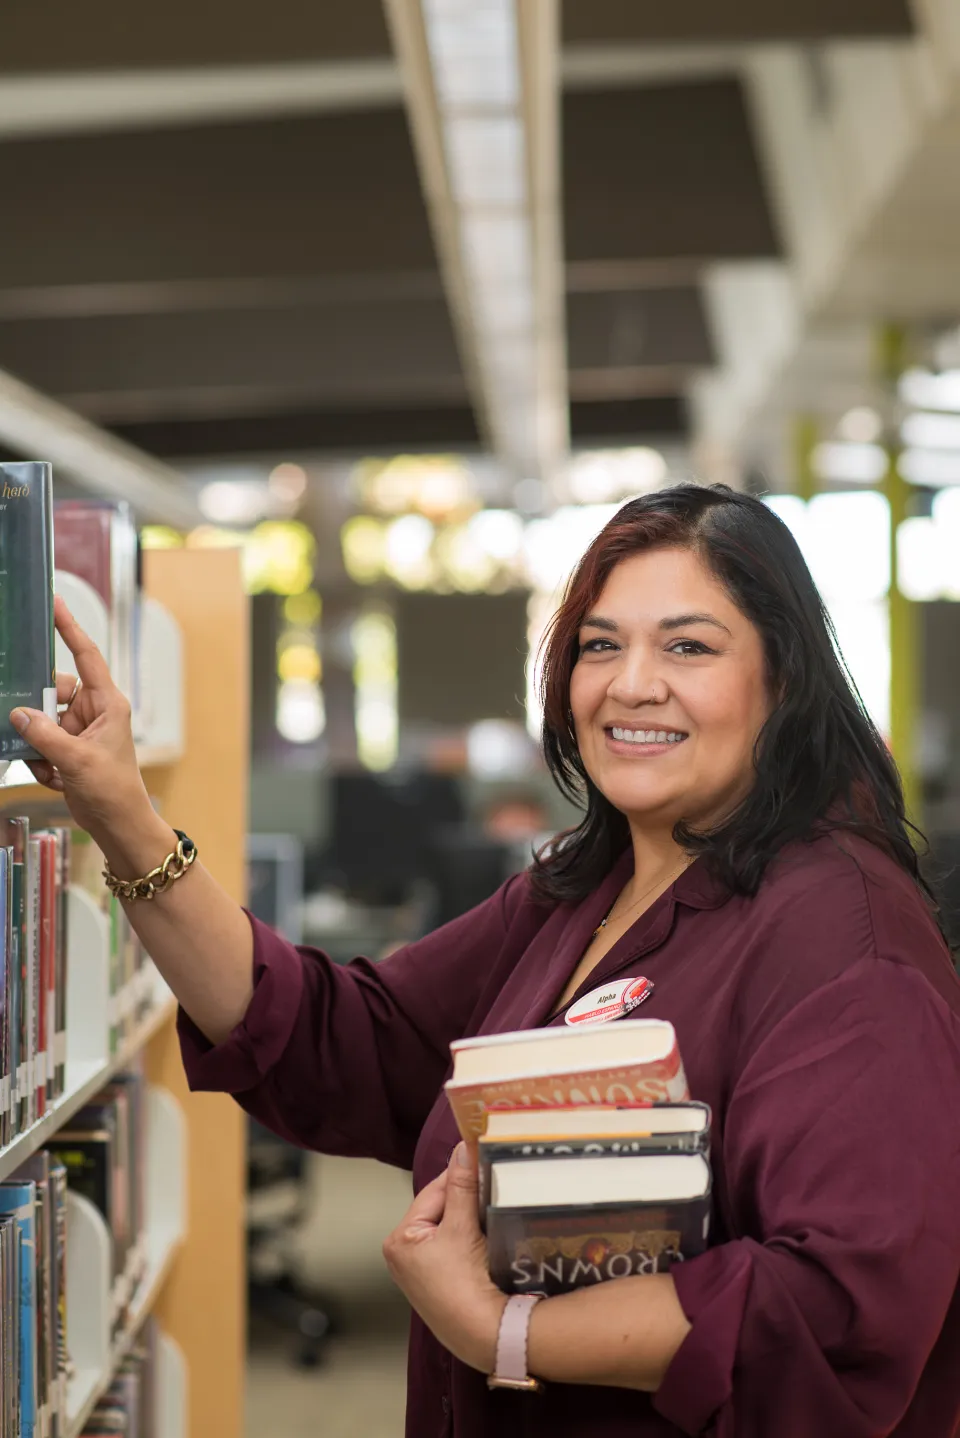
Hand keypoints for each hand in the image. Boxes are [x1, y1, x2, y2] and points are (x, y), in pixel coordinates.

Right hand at [9, 596, 152, 844]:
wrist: (116, 824)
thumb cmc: (113, 789)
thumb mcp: (77, 760)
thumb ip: (44, 734)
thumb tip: (18, 713)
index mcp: (107, 703)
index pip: (86, 657)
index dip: (70, 629)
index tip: (55, 603)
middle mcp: (93, 712)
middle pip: (52, 692)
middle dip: (38, 715)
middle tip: (33, 732)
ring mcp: (79, 731)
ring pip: (40, 722)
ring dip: (39, 748)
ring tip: (54, 768)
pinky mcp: (67, 750)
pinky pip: (40, 745)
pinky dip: (42, 764)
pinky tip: (57, 780)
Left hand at [383, 1144, 505, 1372]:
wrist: (483, 1334)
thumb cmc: (464, 1284)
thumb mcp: (462, 1227)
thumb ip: (462, 1185)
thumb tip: (462, 1148)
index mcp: (399, 1239)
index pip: (433, 1192)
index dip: (460, 1177)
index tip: (483, 1161)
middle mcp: (403, 1256)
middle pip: (441, 1210)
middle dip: (466, 1200)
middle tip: (493, 1189)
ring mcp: (422, 1273)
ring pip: (451, 1228)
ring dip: (471, 1219)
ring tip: (492, 1213)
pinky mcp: (440, 1285)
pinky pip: (456, 1248)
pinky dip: (471, 1240)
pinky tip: (488, 1240)